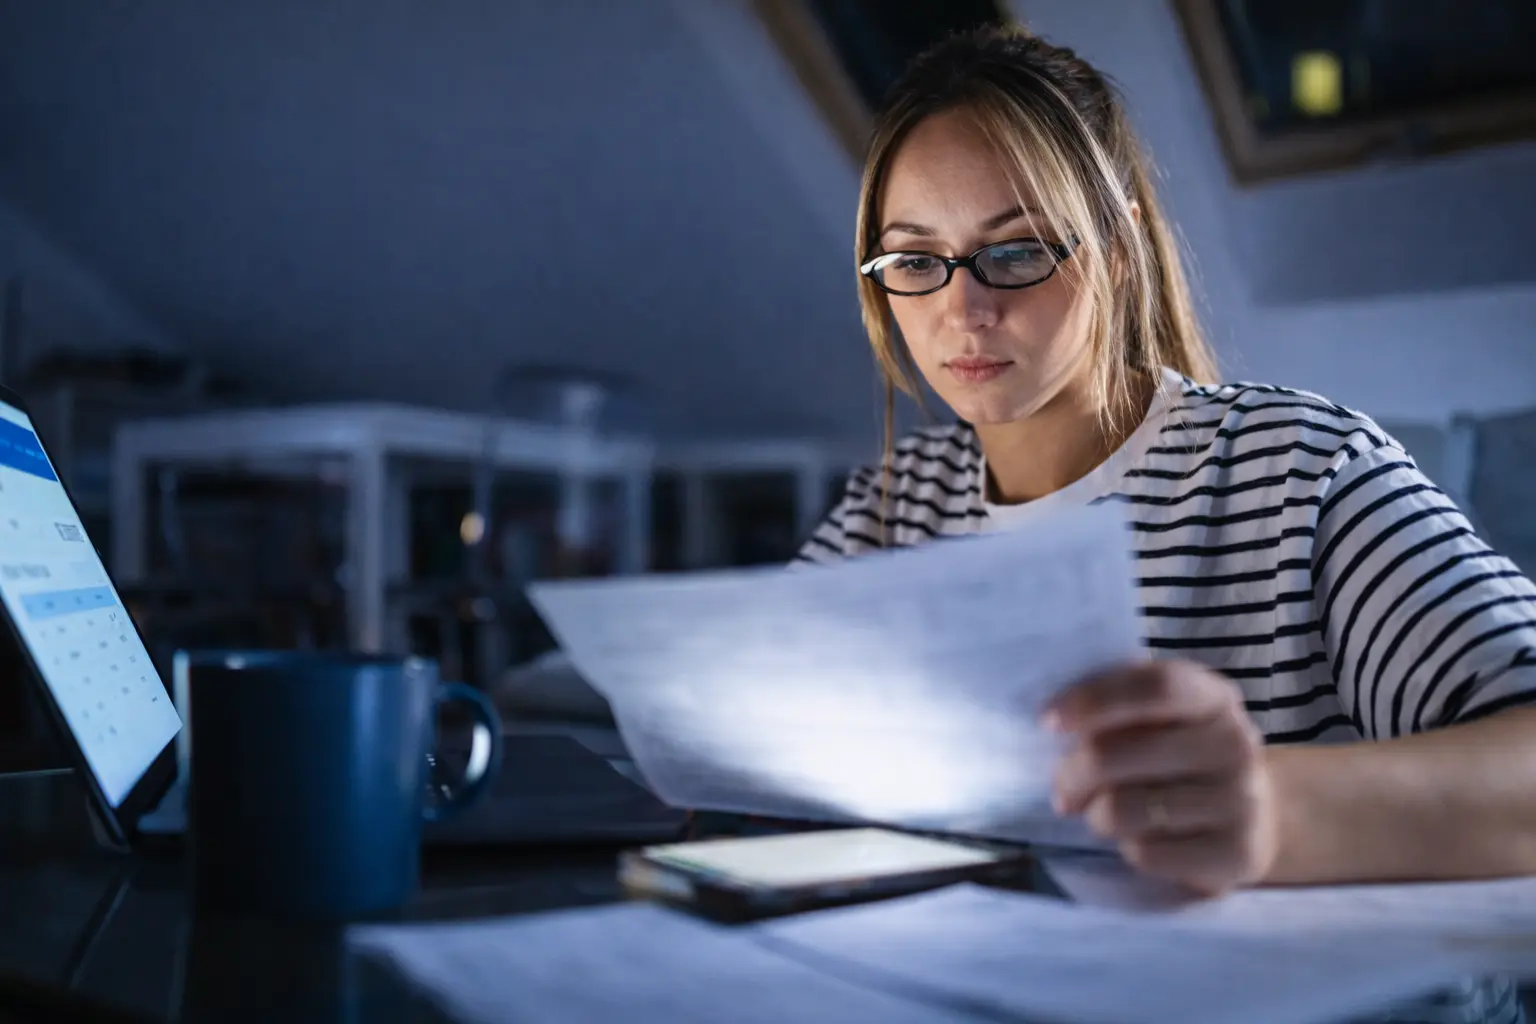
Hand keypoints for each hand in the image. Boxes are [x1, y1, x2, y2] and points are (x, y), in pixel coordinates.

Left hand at [1044, 659, 1278, 894]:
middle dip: (1073, 774)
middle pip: (1116, 754)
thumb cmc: (1184, 760)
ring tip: (1105, 814)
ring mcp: (1241, 801)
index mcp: (1213, 697)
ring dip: (1098, 816)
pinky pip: (1146, 854)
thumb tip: (1055, 721)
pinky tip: (1143, 840)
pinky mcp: (1236, 855)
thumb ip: (1119, 708)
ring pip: (1123, 810)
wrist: (1255, 821)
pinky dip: (1130, 850)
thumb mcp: (1163, 720)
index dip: (1094, 699)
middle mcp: (1234, 744)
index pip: (1154, 686)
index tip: (1048, 721)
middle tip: (1064, 788)